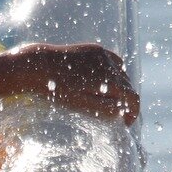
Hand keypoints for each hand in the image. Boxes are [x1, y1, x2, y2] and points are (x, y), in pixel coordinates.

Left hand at [5, 43, 139, 125]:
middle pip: (128, 85)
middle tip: (119, 114)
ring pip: (122, 72)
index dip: (133, 112)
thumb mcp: (82, 105)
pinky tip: (106, 80)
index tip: (127, 123)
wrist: (38, 65)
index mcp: (108, 80)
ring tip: (112, 99)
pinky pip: (113, 60)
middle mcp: (109, 64)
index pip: (132, 98)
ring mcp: (102, 54)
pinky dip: (114, 71)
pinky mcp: (94, 49)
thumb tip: (123, 112)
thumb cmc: (57, 90)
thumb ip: (105, 109)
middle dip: (126, 101)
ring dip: (120, 86)